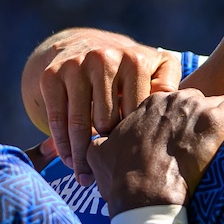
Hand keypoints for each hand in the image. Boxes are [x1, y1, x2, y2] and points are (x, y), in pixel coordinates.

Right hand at [35, 31, 184, 183]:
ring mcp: (76, 66)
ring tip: (86, 178)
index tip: (139, 164)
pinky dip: (62, 143)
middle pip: (107, 121)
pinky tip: (69, 162)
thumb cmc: (129, 70)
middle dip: (110, 149)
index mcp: (135, 61)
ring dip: (81, 156)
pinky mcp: (52, 76)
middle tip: (112, 175)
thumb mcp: (156, 67)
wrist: (84, 45)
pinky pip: (57, 118)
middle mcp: (104, 60)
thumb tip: (172, 108)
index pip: (137, 113)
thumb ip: (168, 86)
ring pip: (79, 123)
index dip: (137, 140)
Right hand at [87, 90, 223, 211]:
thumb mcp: (100, 157)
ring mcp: (197, 107)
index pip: (171, 105)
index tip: (183, 142)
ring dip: (223, 121)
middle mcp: (173, 99)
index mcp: (148, 105)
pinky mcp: (220, 119)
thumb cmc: (124, 180)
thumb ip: (99, 142)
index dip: (178, 124)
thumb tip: (94, 143)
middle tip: (204, 146)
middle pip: (195, 103)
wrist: (147, 195)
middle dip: (199, 122)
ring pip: (218, 102)